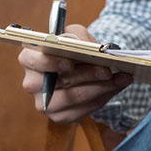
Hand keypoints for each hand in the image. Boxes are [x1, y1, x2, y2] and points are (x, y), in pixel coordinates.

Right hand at [18, 24, 133, 123]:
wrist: (76, 64)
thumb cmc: (71, 46)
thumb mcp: (74, 33)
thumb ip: (79, 37)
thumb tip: (94, 50)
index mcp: (29, 58)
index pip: (35, 61)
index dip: (51, 63)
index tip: (69, 62)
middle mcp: (32, 83)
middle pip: (60, 82)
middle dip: (87, 75)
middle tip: (108, 70)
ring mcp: (44, 103)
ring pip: (74, 98)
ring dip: (100, 88)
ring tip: (120, 79)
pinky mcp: (59, 117)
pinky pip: (83, 110)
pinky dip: (102, 98)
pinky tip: (115, 87)